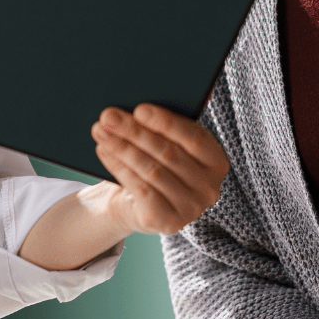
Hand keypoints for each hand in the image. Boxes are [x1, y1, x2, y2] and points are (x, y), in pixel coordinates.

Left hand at [90, 105, 227, 234]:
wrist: (138, 204)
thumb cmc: (156, 163)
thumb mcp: (168, 143)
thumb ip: (170, 123)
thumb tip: (156, 96)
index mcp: (217, 161)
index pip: (195, 138)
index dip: (166, 122)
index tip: (139, 109)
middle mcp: (210, 188)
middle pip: (168, 153)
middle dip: (134, 132)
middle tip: (108, 115)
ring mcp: (191, 208)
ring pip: (151, 170)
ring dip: (122, 148)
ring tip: (100, 130)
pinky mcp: (169, 222)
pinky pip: (140, 189)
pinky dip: (119, 167)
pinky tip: (104, 151)